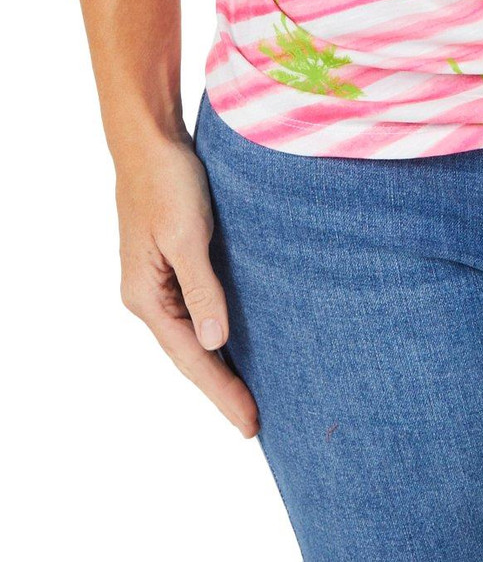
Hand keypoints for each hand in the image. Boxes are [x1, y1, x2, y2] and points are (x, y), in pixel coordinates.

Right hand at [115, 131, 257, 437]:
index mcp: (146, 297)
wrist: (150, 140)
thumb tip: (216, 342)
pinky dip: (216, 331)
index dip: (222, 391)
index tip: (250, 423)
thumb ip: (202, 288)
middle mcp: (148, 297)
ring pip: (193, 334)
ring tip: (248, 394)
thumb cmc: (169, 181)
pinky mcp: (171, 263)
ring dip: (219, 363)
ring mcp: (157, 282)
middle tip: (255, 422)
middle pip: (190, 354)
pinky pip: (195, 310)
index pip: (191, 358)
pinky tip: (234, 341)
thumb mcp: (189, 234)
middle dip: (221, 388)